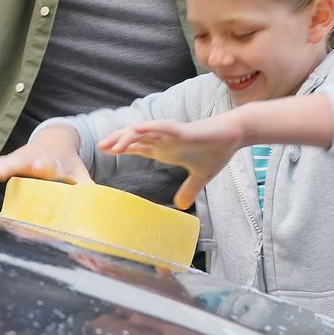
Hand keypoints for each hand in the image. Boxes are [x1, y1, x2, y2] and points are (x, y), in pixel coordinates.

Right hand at [0, 126, 93, 185]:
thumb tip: (99, 206)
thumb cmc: (67, 163)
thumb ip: (86, 187)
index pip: (47, 165)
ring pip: (2, 163)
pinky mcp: (8, 162)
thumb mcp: (78, 173)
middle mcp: (31, 160)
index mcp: (50, 162)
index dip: (43, 166)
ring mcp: (17, 159)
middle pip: (18, 163)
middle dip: (8, 167)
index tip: (39, 166)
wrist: (55, 141)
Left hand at [98, 115, 243, 209]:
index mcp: (165, 148)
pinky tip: (132, 134)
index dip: (122, 148)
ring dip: (124, 137)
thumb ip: (188, 190)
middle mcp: (163, 139)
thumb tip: (181, 206)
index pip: (138, 146)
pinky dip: (144, 130)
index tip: (106, 152)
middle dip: (116, 141)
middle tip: (100, 147)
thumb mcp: (200, 177)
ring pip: (140, 132)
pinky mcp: (179, 130)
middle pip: (133, 138)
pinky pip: (157, 128)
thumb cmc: (216, 151)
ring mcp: (170, 134)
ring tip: (110, 146)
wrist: (233, 137)